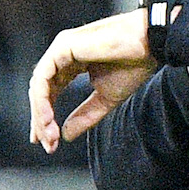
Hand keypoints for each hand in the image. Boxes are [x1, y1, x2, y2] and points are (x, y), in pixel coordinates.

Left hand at [29, 9, 154, 151]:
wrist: (149, 45)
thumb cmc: (133, 65)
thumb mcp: (106, 99)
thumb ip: (85, 116)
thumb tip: (65, 135)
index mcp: (72, 64)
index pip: (51, 93)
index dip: (46, 118)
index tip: (49, 142)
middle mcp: (62, 55)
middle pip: (42, 91)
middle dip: (41, 120)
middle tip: (48, 144)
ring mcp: (61, 49)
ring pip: (39, 85)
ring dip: (41, 113)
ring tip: (49, 135)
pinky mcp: (62, 46)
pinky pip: (44, 76)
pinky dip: (42, 99)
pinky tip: (48, 118)